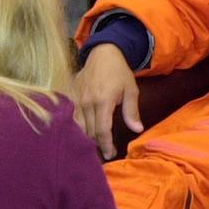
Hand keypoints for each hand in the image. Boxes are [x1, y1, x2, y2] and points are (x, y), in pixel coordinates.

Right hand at [74, 44, 142, 158]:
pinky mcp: (70, 96)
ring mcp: (76, 99)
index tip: (110, 154)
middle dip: (97, 145)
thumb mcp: (131, 90)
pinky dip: (76, 128)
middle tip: (104, 153)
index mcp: (103, 100)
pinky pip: (71, 117)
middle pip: (89, 131)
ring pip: (78, 126)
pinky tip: (81, 134)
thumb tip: (137, 129)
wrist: (102, 53)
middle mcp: (87, 101)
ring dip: (85, 138)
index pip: (102, 130)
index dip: (106, 145)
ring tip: (94, 146)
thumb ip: (132, 111)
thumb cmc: (119, 72)